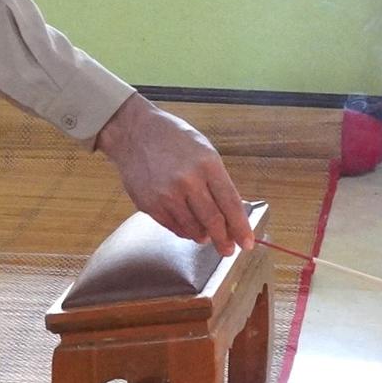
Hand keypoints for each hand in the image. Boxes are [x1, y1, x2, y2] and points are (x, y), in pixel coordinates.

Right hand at [96, 94, 252, 255]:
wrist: (134, 132)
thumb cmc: (172, 139)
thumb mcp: (204, 151)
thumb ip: (216, 181)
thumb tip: (229, 214)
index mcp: (207, 164)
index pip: (231, 204)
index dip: (241, 228)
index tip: (247, 243)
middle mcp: (188, 181)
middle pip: (213, 221)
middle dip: (224, 241)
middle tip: (228, 250)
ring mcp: (167, 194)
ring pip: (193, 229)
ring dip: (203, 236)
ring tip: (206, 236)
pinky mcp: (150, 204)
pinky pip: (173, 227)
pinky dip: (183, 231)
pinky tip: (187, 227)